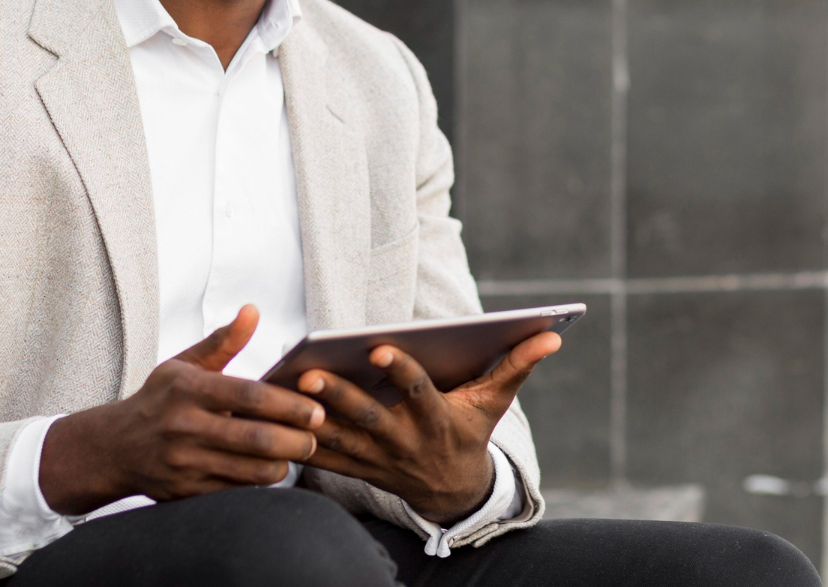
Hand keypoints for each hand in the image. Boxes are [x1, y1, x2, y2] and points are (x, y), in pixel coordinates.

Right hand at [39, 305, 325, 513]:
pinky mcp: (186, 492)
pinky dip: (258, 482)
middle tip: (317, 437)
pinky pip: (235, 491)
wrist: (113, 448)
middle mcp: (185, 427)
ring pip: (250, 471)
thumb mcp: (184, 364)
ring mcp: (185, 463)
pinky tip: (270, 469)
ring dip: (282, 464)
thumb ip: (223, 341)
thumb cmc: (159, 400)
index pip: (250, 396)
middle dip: (296, 440)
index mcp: (189, 390)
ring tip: (297, 452)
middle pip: (256, 438)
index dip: (289, 405)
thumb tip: (252, 311)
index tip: (317, 410)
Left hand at [298, 330, 560, 523]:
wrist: (452, 492)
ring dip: (313, 419)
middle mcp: (405, 441)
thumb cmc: (470, 431)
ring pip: (341, 438)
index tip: (378, 346)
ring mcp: (378, 459)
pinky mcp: (357, 469)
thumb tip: (551, 334)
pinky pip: (325, 457)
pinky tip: (276, 418)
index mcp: (437, 420)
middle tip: (312, 373)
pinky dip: (301, 440)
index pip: (418, 392)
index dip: (399, 371)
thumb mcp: (494, 402)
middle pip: (369, 418)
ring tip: (285, 391)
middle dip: (341, 397)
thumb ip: (517, 365)